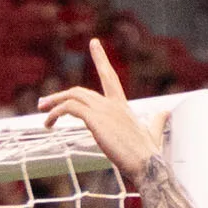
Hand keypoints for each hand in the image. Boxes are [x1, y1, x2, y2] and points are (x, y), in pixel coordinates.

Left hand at [37, 39, 161, 178]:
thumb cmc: (148, 154)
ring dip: (53, 104)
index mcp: (122, 106)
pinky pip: (70, 108)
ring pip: (72, 97)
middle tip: (43, 104)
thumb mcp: (153, 133)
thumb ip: (156, 121)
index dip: (101, 59)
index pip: (109, 77)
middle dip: (59, 96)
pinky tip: (48, 123)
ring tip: (42, 114)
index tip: (94, 43)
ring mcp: (104, 110)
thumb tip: (164, 112)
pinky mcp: (96, 119)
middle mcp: (112, 104)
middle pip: (80, 91)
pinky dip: (56, 112)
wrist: (148, 164)